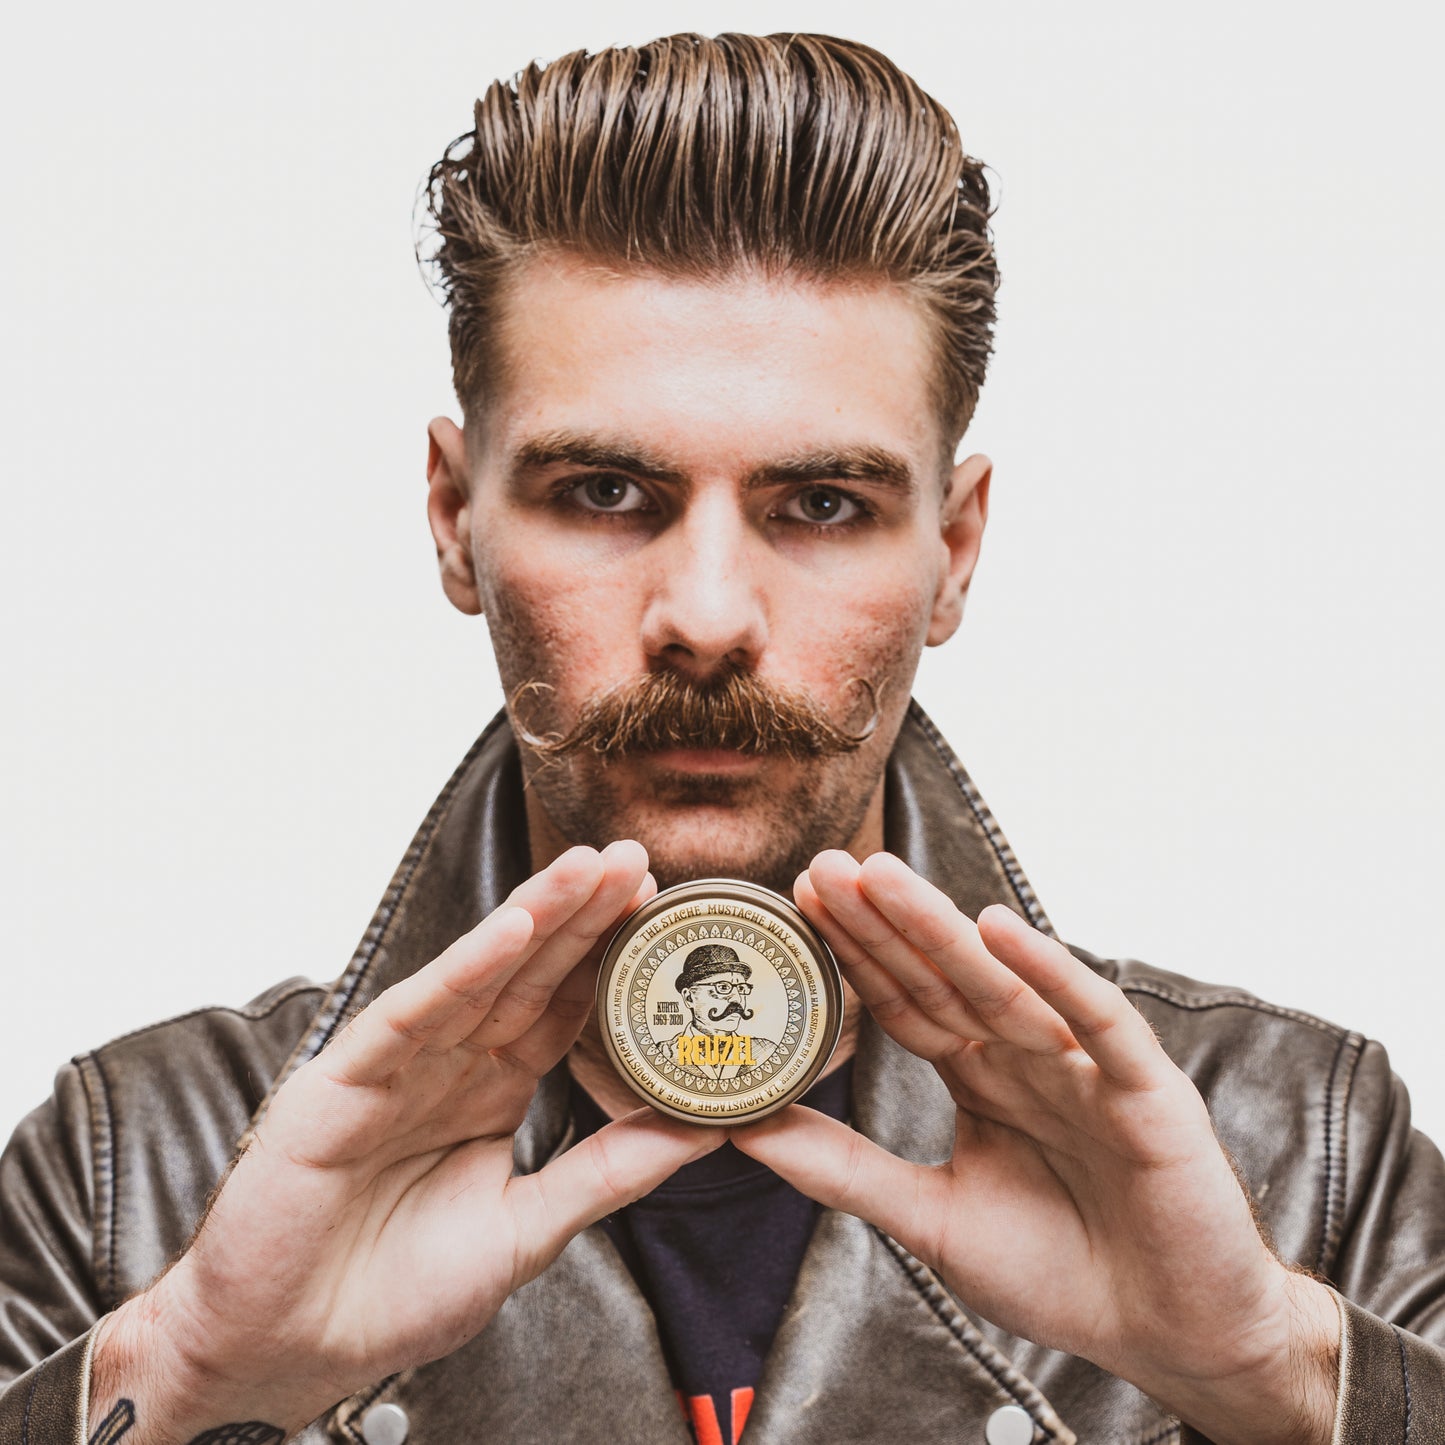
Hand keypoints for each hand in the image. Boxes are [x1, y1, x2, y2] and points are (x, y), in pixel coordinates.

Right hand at [92, 841, 716, 1440]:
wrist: (290, 1352)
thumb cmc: (395, 1294)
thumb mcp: (529, 1229)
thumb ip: (610, 1173)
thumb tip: (705, 1130)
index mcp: (492, 1088)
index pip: (562, 1005)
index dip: (610, 957)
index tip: (664, 910)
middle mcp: (450, 1063)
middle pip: (529, 973)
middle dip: (583, 913)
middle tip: (636, 857)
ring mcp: (399, 1064)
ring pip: (478, 974)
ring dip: (536, 916)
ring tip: (590, 867)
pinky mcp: (345, 1079)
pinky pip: (414, 1013)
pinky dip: (461, 970)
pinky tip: (511, 930)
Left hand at [732, 851, 1339, 1444]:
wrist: (1171, 1336)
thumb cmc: (1060, 1272)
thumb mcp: (930, 1217)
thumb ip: (846, 1169)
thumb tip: (747, 1127)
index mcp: (979, 1076)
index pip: (904, 1000)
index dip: (855, 952)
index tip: (800, 900)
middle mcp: (1025, 1056)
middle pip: (940, 976)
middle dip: (881, 921)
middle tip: (822, 865)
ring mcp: (1082, 1067)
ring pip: (1002, 984)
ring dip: (940, 928)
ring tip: (881, 877)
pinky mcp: (1144, 1090)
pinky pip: (1094, 1021)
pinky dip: (1052, 974)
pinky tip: (1000, 930)